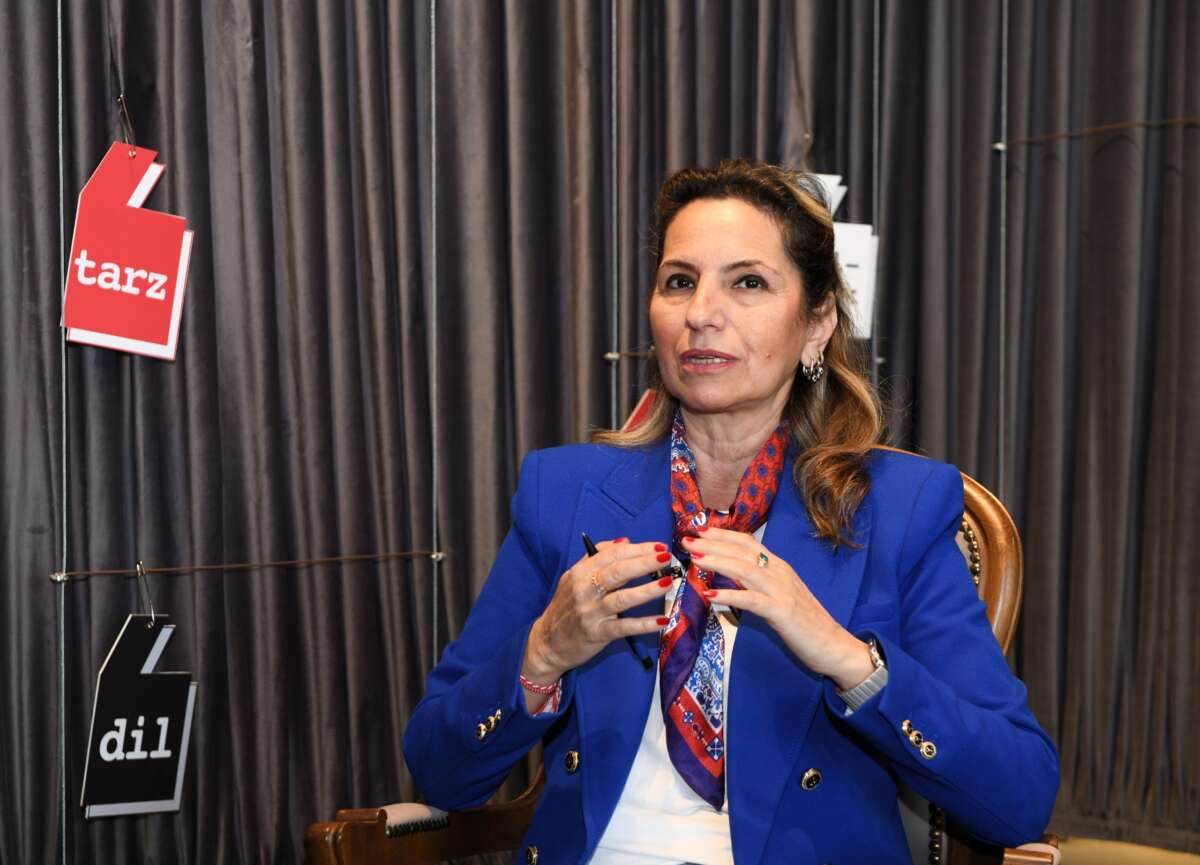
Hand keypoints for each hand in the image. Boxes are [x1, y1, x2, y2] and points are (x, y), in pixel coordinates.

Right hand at [522, 539, 671, 687]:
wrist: (548, 643)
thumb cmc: (565, 607)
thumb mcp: (573, 578)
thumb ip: (597, 557)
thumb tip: (625, 540)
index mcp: (580, 573)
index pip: (612, 555)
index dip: (637, 549)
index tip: (659, 547)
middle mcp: (584, 590)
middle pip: (618, 572)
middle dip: (644, 563)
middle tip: (667, 558)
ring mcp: (591, 612)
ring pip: (623, 598)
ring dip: (648, 590)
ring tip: (668, 582)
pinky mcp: (598, 634)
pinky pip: (624, 627)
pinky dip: (644, 624)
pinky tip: (662, 619)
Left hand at [681, 527, 875, 689]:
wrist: (834, 645)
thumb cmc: (805, 622)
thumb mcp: (779, 595)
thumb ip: (757, 583)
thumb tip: (729, 575)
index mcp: (779, 566)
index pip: (747, 542)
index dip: (722, 534)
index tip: (700, 530)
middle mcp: (779, 572)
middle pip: (741, 551)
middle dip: (712, 544)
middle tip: (687, 540)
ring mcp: (781, 590)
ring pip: (744, 569)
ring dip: (716, 561)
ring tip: (694, 558)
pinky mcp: (781, 612)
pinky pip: (751, 600)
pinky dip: (729, 595)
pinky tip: (710, 594)